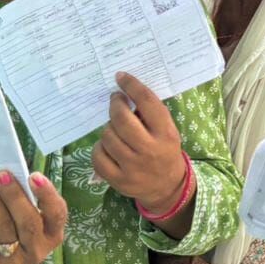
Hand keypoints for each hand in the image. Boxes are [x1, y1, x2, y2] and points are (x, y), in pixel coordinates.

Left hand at [0, 169, 68, 263]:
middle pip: (29, 222)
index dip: (47, 195)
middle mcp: (37, 250)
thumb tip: (10, 173)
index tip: (34, 176)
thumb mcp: (18, 211)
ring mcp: (13, 260)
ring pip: (4, 228)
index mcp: (52, 233)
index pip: (57, 214)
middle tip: (1, 174)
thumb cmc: (5, 221)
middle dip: (14, 195)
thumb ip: (22, 196)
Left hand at [92, 73, 189, 213]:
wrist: (166, 186)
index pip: (147, 103)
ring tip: (115, 129)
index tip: (120, 77)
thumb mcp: (166, 131)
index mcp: (166, 134)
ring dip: (108, 128)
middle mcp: (150, 151)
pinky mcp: (118, 180)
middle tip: (115, 100)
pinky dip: (99, 148)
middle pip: (122, 120)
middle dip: (115, 105)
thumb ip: (150, 114)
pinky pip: (98, 157)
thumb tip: (124, 91)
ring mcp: (133, 168)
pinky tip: (107, 147)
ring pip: (107, 136)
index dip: (132, 86)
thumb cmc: (163, 150)